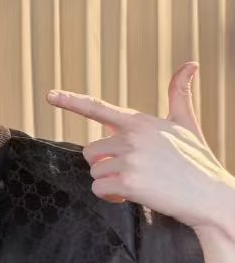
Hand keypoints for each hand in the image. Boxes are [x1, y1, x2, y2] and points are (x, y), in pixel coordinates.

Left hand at [45, 62, 232, 228]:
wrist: (213, 197)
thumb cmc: (198, 161)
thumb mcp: (187, 124)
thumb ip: (180, 95)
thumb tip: (191, 64)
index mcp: (140, 121)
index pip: (98, 107)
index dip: (71, 101)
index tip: (50, 95)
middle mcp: (132, 137)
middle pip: (91, 151)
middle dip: (105, 164)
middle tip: (132, 171)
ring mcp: (130, 159)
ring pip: (95, 171)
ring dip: (110, 182)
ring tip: (138, 184)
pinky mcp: (129, 183)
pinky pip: (99, 189)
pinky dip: (111, 197)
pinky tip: (132, 196)